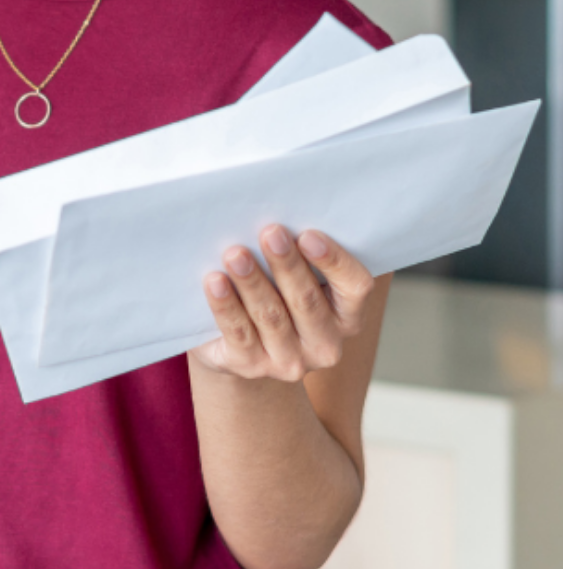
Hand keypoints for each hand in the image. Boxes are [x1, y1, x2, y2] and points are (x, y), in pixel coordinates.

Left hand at [188, 227, 375, 381]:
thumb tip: (286, 203)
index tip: (308, 234)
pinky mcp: (249, 366)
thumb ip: (301, 248)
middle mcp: (324, 343)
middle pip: (307, 300)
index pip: (355, 287)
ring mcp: (288, 360)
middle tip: (270, 232)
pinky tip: (214, 281)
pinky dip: (226, 305)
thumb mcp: (295, 274)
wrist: (237, 344)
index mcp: (346, 315)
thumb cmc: (274, 291)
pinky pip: (238, 333)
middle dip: (287, 264)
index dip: (335, 261)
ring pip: (271, 316)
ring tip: (235, 254)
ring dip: (253, 282)